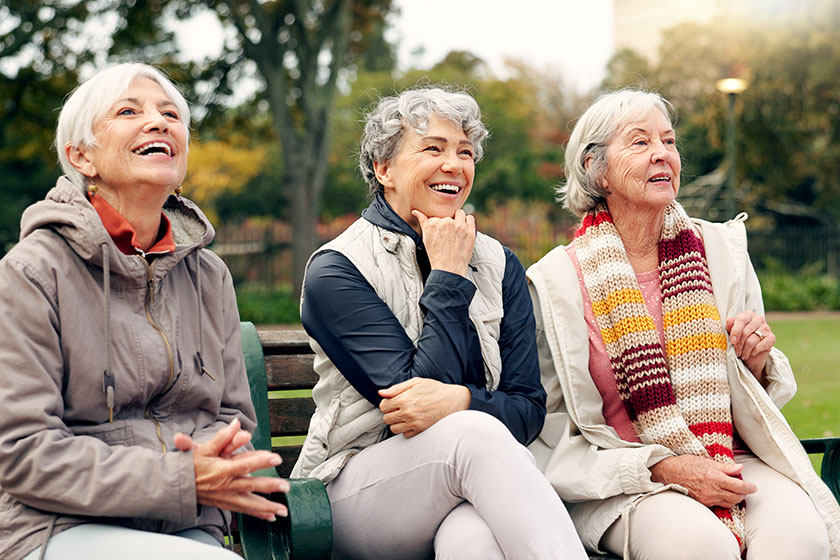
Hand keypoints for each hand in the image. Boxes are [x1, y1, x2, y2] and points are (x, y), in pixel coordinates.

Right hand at [174, 418, 289, 520]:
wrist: (177, 487)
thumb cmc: (191, 466)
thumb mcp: (204, 449)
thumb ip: (221, 437)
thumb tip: (236, 423)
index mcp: (222, 470)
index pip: (244, 464)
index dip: (260, 461)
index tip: (276, 458)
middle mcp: (226, 485)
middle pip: (251, 486)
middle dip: (270, 486)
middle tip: (286, 486)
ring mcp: (226, 497)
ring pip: (250, 503)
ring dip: (268, 507)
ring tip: (283, 510)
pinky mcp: (226, 504)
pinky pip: (244, 510)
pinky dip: (258, 514)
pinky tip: (271, 517)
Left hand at [378, 378, 470, 437]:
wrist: (454, 400)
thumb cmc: (435, 389)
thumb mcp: (416, 382)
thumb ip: (397, 388)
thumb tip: (381, 393)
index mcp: (404, 399)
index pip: (383, 406)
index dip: (387, 403)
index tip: (393, 401)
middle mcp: (408, 413)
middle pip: (386, 418)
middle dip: (390, 413)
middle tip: (399, 408)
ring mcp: (414, 423)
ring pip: (393, 429)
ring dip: (397, 422)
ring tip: (405, 415)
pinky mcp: (421, 431)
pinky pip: (405, 435)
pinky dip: (406, 429)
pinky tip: (413, 422)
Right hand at [412, 209, 475, 276]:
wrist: (448, 269)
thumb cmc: (436, 255)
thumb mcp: (426, 238)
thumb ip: (423, 222)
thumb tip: (415, 212)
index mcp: (433, 223)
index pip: (437, 216)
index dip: (439, 224)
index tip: (441, 232)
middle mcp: (446, 222)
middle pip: (448, 215)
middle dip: (448, 223)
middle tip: (449, 236)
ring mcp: (459, 226)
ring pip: (459, 213)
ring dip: (458, 219)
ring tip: (457, 230)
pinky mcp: (470, 231)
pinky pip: (470, 218)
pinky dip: (467, 222)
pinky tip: (464, 230)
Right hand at [649, 455, 756, 508]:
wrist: (668, 473)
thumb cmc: (686, 464)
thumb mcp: (706, 461)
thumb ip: (725, 467)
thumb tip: (740, 468)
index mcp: (715, 478)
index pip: (739, 486)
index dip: (749, 487)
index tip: (754, 486)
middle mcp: (713, 490)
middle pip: (737, 497)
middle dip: (744, 493)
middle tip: (746, 488)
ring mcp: (708, 499)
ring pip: (729, 503)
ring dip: (736, 498)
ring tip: (736, 491)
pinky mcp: (703, 503)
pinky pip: (719, 504)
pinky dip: (725, 501)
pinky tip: (724, 495)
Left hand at [726, 311, 775, 384]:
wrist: (751, 352)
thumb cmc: (740, 339)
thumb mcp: (732, 332)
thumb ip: (730, 326)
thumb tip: (729, 320)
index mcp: (748, 315)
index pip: (741, 319)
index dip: (735, 331)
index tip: (732, 340)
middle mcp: (758, 319)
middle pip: (746, 331)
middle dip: (739, 344)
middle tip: (736, 351)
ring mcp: (766, 328)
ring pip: (751, 341)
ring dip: (745, 350)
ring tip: (742, 354)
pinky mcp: (772, 338)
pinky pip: (759, 346)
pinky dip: (753, 352)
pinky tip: (751, 353)